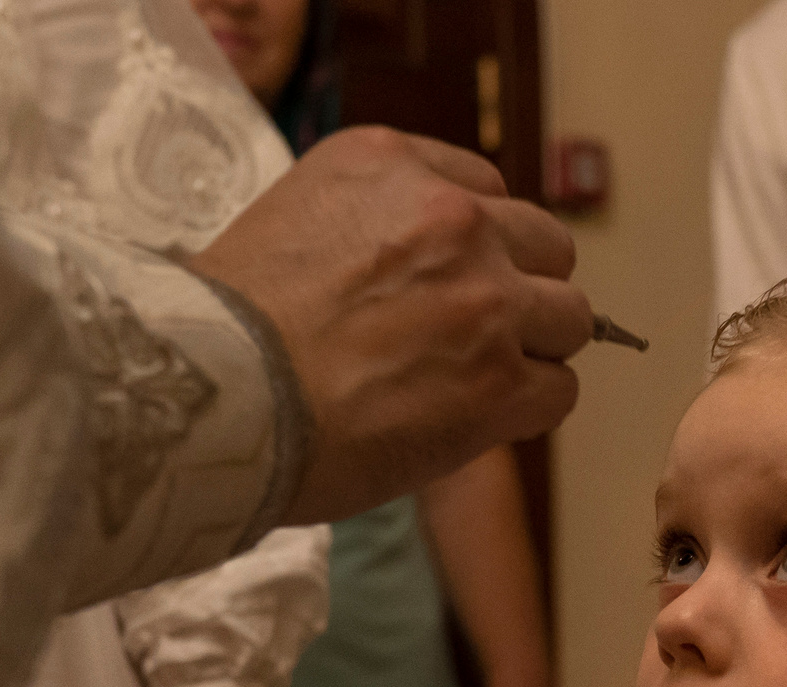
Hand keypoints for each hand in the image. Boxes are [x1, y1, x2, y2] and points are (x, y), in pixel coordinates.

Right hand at [190, 128, 590, 525]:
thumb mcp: (290, 223)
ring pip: (569, 317)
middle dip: (517, 291)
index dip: (474, 248)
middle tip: (469, 338)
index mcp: (389, 164)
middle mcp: (449, 217)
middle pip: (544, 247)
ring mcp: (485, 298)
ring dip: (533, 351)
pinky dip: (527, 409)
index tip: (445, 284)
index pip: (485, 191)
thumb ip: (368, 228)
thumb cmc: (227, 334)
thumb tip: (414, 275)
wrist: (217, 399)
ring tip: (474, 384)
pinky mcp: (500, 379)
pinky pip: (559, 390)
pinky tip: (478, 422)